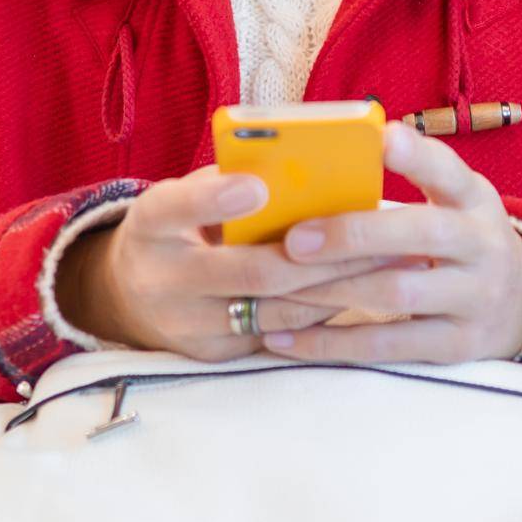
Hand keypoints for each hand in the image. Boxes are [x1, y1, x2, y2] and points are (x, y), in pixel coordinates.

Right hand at [54, 165, 407, 361]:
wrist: (130, 296)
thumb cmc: (179, 226)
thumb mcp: (186, 195)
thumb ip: (231, 180)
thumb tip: (304, 163)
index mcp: (151, 225)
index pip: (176, 208)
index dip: (217, 199)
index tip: (259, 185)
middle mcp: (163, 280)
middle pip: (250, 271)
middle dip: (321, 253)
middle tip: (375, 231)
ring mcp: (189, 327)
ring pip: (277, 309)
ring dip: (339, 286)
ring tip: (391, 262)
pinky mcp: (216, 357)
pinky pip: (279, 333)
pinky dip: (324, 312)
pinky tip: (365, 292)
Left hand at [259, 120, 521, 363]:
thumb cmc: (460, 237)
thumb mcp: (452, 201)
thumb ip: (407, 183)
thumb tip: (312, 174)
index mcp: (473, 198)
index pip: (447, 170)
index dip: (416, 154)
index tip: (381, 137)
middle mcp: (481, 245)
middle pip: (420, 234)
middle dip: (353, 235)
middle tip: (295, 240)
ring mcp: (474, 298)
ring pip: (398, 294)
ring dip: (330, 290)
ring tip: (276, 286)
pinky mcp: (457, 345)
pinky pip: (387, 346)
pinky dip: (331, 343)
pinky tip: (283, 338)